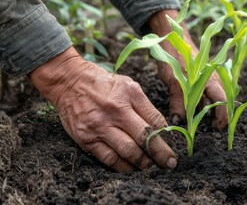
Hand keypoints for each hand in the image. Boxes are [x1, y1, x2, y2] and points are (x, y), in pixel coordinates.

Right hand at [29, 47, 176, 172]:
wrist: (69, 82)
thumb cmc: (103, 83)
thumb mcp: (128, 85)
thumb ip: (144, 105)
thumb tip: (160, 128)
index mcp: (129, 95)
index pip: (155, 121)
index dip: (167, 137)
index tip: (173, 148)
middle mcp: (115, 111)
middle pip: (144, 138)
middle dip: (160, 154)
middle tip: (169, 164)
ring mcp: (99, 127)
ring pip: (128, 152)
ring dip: (143, 164)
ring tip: (152, 168)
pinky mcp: (86, 139)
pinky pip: (109, 159)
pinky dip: (123, 167)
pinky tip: (132, 168)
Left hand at [149, 10, 227, 128]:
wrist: (172, 37)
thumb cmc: (173, 55)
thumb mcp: (173, 79)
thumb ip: (177, 100)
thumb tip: (179, 121)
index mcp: (209, 78)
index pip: (222, 98)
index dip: (222, 114)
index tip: (218, 128)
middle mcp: (211, 79)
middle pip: (221, 100)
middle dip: (219, 115)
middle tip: (213, 130)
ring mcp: (206, 79)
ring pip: (212, 99)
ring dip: (210, 111)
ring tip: (206, 125)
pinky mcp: (199, 80)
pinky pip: (204, 95)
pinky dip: (203, 105)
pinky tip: (196, 113)